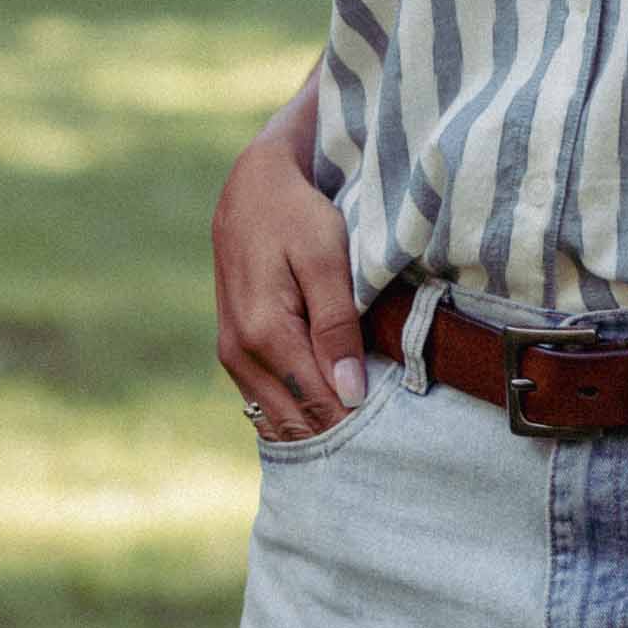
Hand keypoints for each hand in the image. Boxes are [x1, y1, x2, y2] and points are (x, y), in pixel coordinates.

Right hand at [213, 140, 367, 438]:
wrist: (251, 188)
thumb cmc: (296, 215)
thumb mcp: (325, 258)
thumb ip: (337, 326)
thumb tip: (350, 392)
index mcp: (265, 334)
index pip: (317, 406)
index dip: (356, 426)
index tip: (395, 433)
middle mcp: (240, 354)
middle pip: (294, 423)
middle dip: (338, 436)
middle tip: (386, 439)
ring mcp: (232, 356)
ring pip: (276, 421)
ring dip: (317, 430)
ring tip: (364, 430)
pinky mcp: (235, 351)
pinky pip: (265, 402)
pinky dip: (297, 413)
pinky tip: (331, 412)